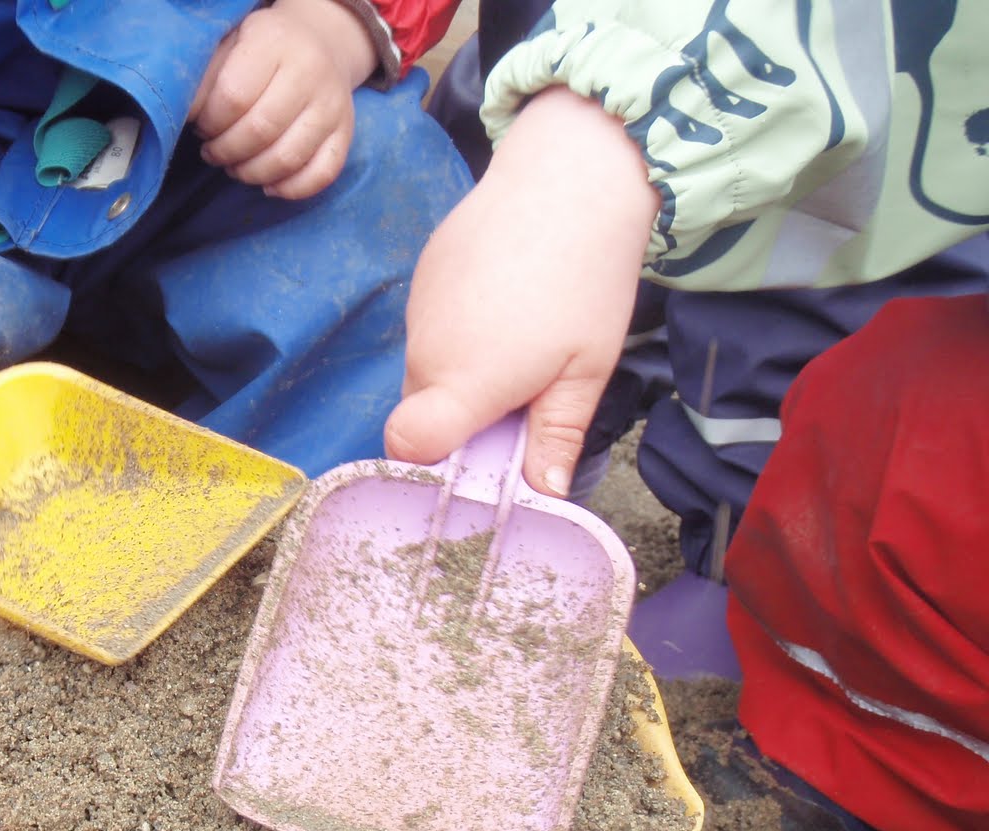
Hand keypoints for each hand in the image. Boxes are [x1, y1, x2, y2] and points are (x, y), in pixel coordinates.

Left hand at [189, 0, 375, 199]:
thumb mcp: (229, 45)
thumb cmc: (261, 50)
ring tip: (234, 166)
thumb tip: (186, 116)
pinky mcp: (345, 133)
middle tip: (213, 151)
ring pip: (287, 158)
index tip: (201, 125)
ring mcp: (333, 105)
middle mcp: (310, 72)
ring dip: (251, 173)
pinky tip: (268, 184)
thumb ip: (204, 78)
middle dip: (225, 151)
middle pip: (260, 132)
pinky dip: (290, 189)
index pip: (234, 97)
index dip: (209, 122)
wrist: (320, 43)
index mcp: (275, 41)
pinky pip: (321, 175)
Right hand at [386, 88, 658, 496]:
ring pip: (427, 372)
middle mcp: (426, 351)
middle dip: (461, 422)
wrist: (570, 174)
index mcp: (464, 382)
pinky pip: (430, 330)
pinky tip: (505, 304)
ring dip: (461, 376)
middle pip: (421, 414)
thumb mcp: (585, 369)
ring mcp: (420, 311)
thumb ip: (556, 436)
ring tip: (521, 342)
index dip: (427, 465)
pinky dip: (458, 335)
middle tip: (521, 401)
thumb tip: (543, 496)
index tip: (472, 460)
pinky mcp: (424, 278)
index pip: (404, 446)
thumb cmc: (586, 278)